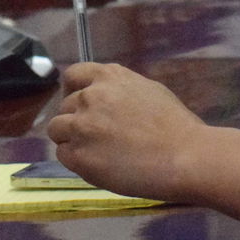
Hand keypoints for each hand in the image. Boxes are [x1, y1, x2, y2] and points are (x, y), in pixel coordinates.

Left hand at [47, 62, 203, 200]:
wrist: (183, 156)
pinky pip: (63, 154)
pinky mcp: (79, 155)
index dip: (73, 91)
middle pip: (64, 107)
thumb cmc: (176, 125)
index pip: (73, 75)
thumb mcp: (149, 90)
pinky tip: (98, 164)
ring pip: (57, 130)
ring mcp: (82, 126)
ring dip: (71, 139)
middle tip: (96, 137)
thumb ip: (120, 91)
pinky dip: (76, 160)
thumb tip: (107, 98)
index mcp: (109, 77)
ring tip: (94, 152)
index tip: (80, 105)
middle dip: (76, 120)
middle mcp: (90, 96)